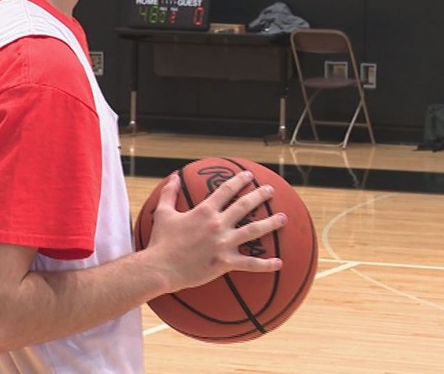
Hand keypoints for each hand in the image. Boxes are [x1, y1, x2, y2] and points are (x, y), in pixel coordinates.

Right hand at [144, 170, 286, 292]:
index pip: (226, 190)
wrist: (160, 268)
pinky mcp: (224, 263)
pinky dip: (266, 264)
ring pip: (253, 231)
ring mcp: (223, 244)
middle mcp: (217, 224)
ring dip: (270, 224)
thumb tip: (173, 176)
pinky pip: (250, 264)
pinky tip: (279, 263)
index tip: (249, 175)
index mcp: (204, 211)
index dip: (239, 181)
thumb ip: (169, 193)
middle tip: (271, 190)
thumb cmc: (160, 242)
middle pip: (244, 206)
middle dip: (259, 195)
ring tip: (283, 218)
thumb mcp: (163, 213)